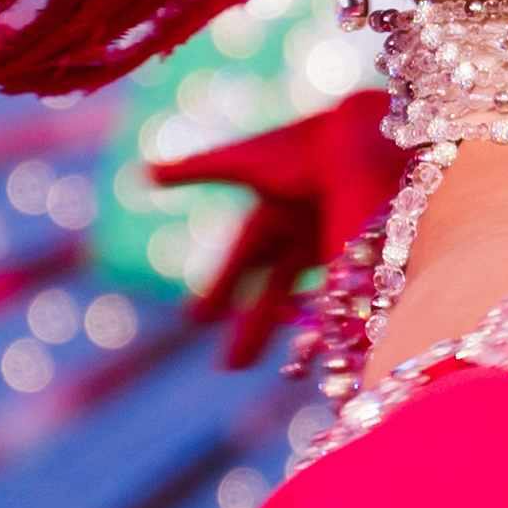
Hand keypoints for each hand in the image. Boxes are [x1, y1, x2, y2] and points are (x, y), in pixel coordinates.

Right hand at [155, 99, 410, 370]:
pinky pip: (341, 301)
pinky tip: (322, 356)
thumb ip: (195, 171)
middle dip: (252, 324)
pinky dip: (330, 327)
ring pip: (309, 298)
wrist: (362, 138)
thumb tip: (143, 175)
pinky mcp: (364, 256)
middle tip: (229, 367)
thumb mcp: (241, 162)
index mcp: (276, 208)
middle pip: (275, 286)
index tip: (196, 320)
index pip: (245, 256)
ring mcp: (337, 242)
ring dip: (293, 335)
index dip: (221, 287)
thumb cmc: (301, 147)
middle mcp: (306, 227)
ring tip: (283, 369)